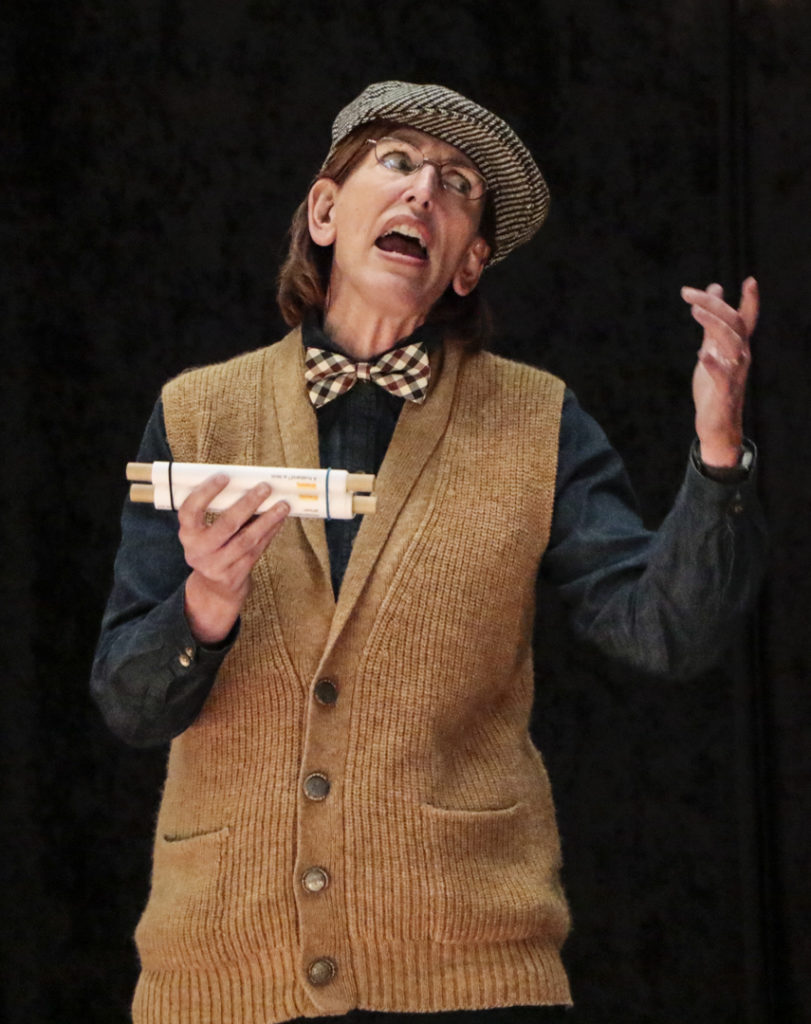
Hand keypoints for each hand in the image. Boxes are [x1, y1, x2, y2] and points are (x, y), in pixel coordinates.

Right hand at [178, 474, 289, 644]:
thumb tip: (248, 485)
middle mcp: (199, 551)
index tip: (224, 476)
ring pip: (247, 540)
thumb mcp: (203, 532)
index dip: (206, 492)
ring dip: (267, 520)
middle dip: (248, 504)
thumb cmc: (212, 548)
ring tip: (282, 505)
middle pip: (226, 525)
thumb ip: (218, 511)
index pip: (190, 511)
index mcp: (187, 534)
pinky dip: (270, 533)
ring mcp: (217, 565)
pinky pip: (256, 551)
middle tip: (264, 488)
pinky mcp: (236, 575)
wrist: (214, 588)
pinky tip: (279, 521)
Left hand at [681, 277, 758, 466]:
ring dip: (714, 326)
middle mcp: (740, 357)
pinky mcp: (724, 392)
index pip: (746, 319)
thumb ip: (712, 323)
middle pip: (734, 324)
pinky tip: (703, 354)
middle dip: (714, 305)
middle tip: (689, 293)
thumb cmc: (714, 386)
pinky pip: (722, 377)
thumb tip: (715, 290)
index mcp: (737, 347)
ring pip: (732, 344)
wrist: (717, 423)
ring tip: (695, 312)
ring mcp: (734, 374)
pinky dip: (714, 365)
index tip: (750, 280)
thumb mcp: (712, 348)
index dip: (750, 301)